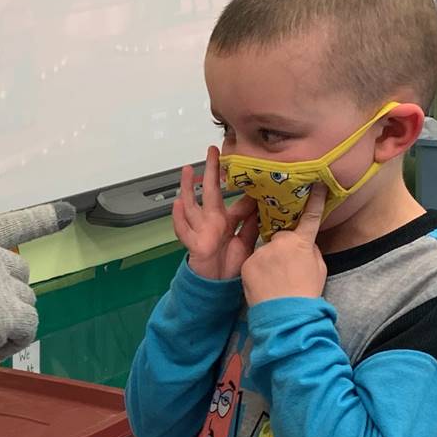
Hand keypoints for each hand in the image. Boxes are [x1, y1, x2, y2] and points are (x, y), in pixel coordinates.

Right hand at [172, 145, 257, 282]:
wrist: (218, 287)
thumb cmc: (229, 265)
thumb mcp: (246, 242)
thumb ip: (251, 223)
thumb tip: (260, 203)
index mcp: (226, 220)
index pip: (234, 198)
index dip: (238, 183)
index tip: (242, 165)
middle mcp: (212, 221)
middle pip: (211, 192)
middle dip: (211, 171)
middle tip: (212, 150)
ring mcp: (201, 231)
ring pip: (192, 206)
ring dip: (188, 188)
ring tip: (187, 170)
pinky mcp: (194, 243)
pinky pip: (184, 230)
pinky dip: (178, 218)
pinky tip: (176, 204)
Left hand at [240, 185, 328, 304]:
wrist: (286, 316)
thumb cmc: (306, 294)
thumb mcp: (318, 269)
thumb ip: (310, 250)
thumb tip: (304, 242)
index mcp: (302, 242)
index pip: (310, 217)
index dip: (314, 200)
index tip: (316, 184)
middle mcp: (281, 241)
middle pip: (280, 236)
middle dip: (281, 246)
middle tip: (286, 268)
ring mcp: (262, 251)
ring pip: (265, 250)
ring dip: (268, 260)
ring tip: (275, 281)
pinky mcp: (248, 263)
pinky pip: (253, 262)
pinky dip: (257, 271)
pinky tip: (264, 284)